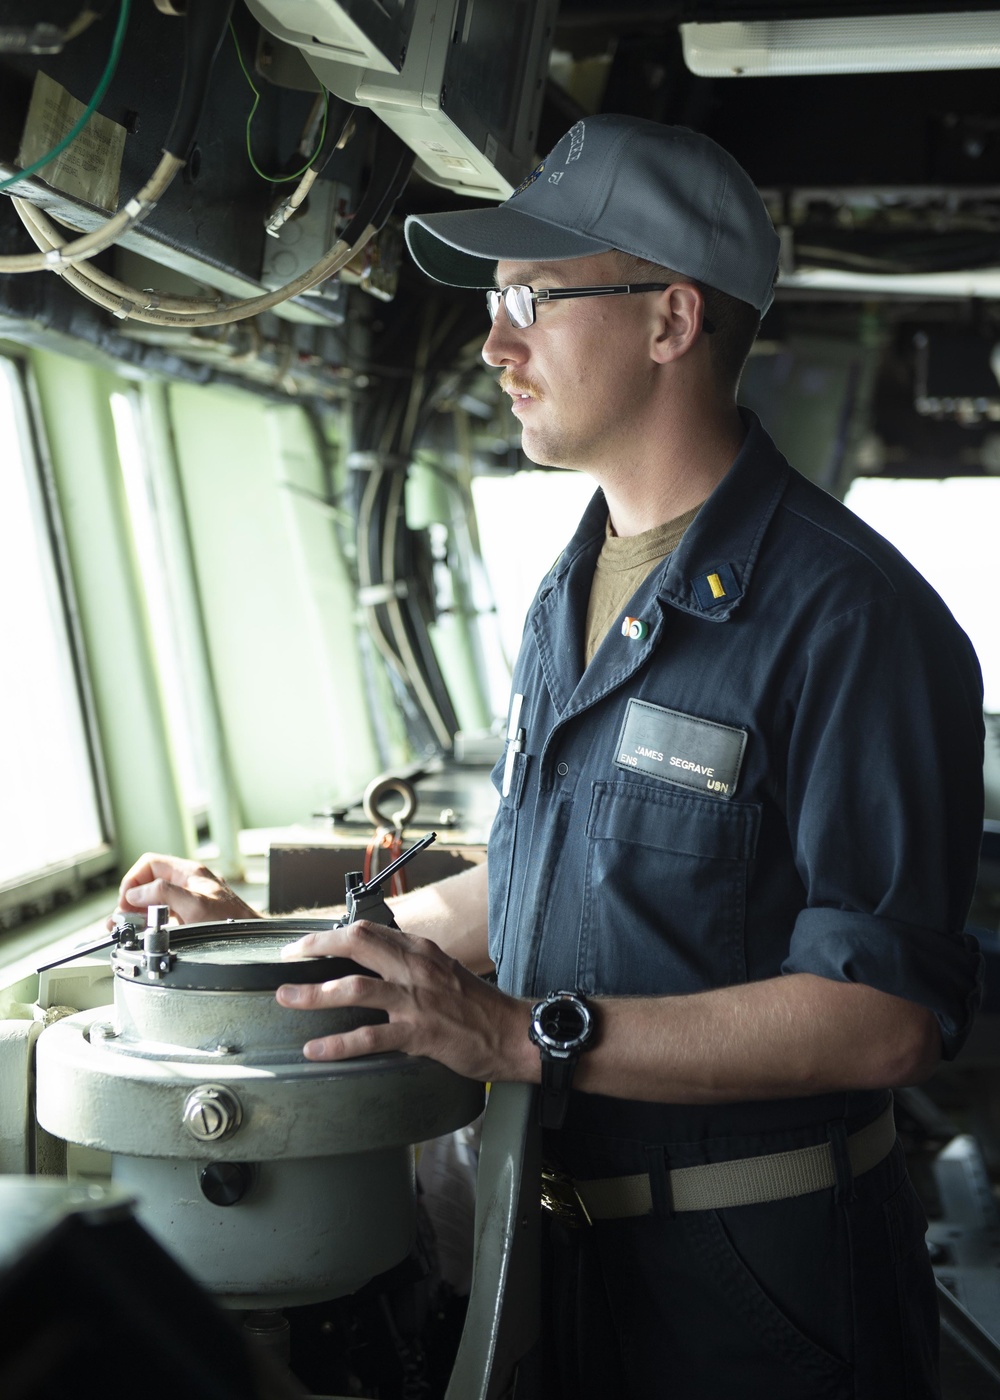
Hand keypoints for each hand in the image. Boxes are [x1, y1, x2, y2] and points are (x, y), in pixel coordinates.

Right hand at [111, 852, 260, 927]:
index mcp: (189, 873)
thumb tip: (136, 893)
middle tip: (121, 919)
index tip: (126, 902)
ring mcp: (190, 899)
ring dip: (138, 911)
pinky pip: (164, 913)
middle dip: (131, 898)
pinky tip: (145, 930)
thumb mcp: (196, 905)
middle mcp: (189, 883)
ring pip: (155, 899)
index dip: (133, 881)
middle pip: (149, 881)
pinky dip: (150, 920)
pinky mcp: (192, 916)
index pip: (150, 864)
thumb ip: (165, 893)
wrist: (255, 941)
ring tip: (127, 927)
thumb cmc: (234, 923)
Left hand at [276, 919, 536, 1083]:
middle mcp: (415, 967)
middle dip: (315, 948)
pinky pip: (369, 1037)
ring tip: (286, 999)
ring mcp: (415, 1000)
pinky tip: (316, 1050)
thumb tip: (373, 965)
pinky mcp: (418, 1033)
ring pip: (354, 988)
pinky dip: (337, 1044)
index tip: (307, 944)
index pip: (369, 930)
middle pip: (356, 944)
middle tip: (287, 959)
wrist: (511, 1033)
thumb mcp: (443, 971)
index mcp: (420, 950)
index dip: (332, 934)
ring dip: (314, 994)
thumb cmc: (477, 1006)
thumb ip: (410, 965)